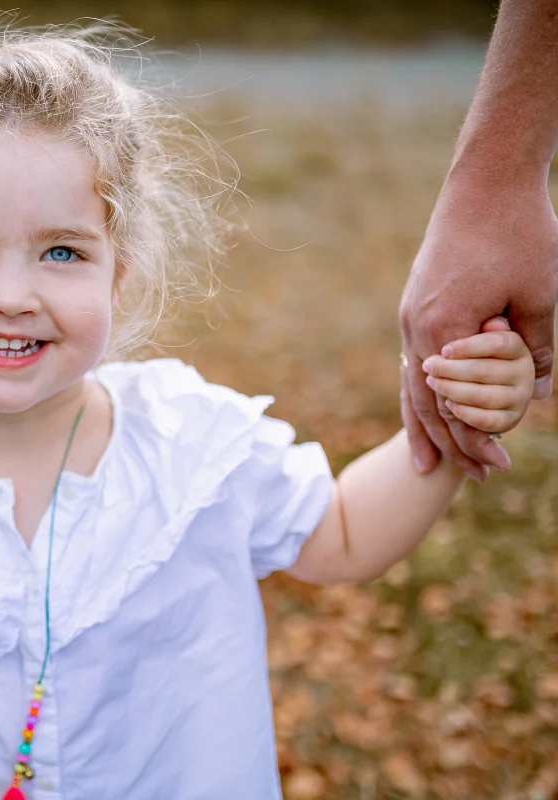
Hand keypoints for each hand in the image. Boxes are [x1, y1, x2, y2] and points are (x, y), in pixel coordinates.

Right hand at [399, 174, 557, 478]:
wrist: (485, 181)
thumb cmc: (520, 233)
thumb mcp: (543, 297)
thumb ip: (537, 352)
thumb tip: (536, 396)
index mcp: (442, 330)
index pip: (457, 404)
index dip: (478, 439)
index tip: (500, 466)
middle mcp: (415, 328)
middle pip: (427, 404)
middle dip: (453, 443)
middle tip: (478, 476)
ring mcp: (409, 316)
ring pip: (412, 386)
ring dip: (425, 425)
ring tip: (428, 462)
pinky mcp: (415, 304)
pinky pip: (414, 362)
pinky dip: (420, 392)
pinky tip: (427, 404)